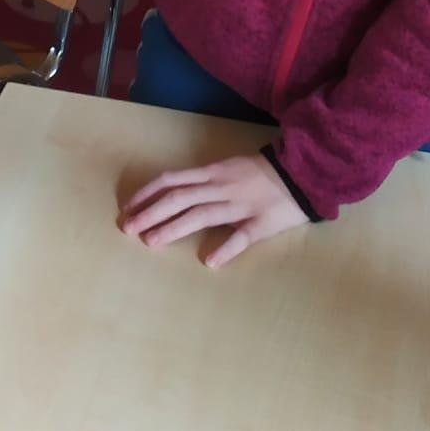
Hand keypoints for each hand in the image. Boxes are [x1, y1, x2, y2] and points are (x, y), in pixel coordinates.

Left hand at [119, 152, 306, 265]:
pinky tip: (210, 262)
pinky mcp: (260, 223)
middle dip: (151, 212)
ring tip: (151, 241)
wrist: (301, 172)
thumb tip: (175, 195)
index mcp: (212, 172)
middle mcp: (221, 187)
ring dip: (174, 227)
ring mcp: (239, 205)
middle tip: (128, 228)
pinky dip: (226, 248)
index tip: (128, 207)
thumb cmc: (260, 172)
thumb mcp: (228, 168)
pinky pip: (242, 236)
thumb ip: (205, 181)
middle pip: (180, 198)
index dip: (148, 192)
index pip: (172, 180)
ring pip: (202, 214)